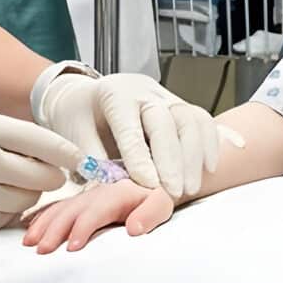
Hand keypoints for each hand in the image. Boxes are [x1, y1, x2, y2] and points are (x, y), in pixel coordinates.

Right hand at [0, 107, 79, 232]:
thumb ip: (5, 135)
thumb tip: (53, 154)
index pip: (45, 144)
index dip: (69, 155)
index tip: (80, 161)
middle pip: (43, 179)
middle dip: (49, 179)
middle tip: (41, 175)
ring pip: (24, 203)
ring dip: (24, 197)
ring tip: (5, 185)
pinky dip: (2, 214)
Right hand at [22, 179, 174, 251]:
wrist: (148, 182)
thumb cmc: (154, 198)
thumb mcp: (162, 204)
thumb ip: (150, 215)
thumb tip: (133, 229)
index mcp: (116, 194)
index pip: (95, 211)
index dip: (82, 228)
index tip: (71, 248)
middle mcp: (95, 193)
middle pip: (71, 211)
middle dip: (55, 230)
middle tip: (42, 251)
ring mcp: (84, 197)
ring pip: (59, 210)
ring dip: (43, 226)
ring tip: (29, 244)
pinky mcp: (77, 201)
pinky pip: (55, 208)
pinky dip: (40, 219)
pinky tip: (29, 230)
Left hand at [33, 66, 219, 199]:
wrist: (87, 98)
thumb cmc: (79, 118)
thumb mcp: (74, 136)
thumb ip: (91, 161)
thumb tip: (108, 189)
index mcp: (114, 94)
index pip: (130, 127)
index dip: (139, 157)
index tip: (147, 185)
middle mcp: (144, 91)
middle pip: (165, 121)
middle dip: (171, 160)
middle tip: (173, 192)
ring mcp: (166, 97)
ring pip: (189, 119)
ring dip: (193, 156)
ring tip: (190, 188)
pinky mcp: (180, 107)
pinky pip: (202, 121)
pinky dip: (209, 144)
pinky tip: (208, 168)